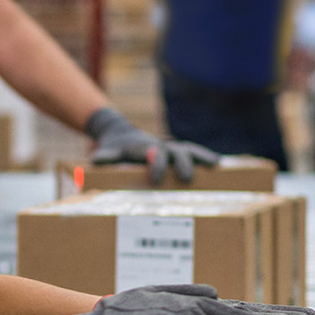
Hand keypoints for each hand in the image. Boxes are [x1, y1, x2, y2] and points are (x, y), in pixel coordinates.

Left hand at [84, 106, 217, 183]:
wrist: (120, 134)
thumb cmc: (114, 147)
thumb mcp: (108, 151)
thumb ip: (105, 156)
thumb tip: (96, 161)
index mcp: (145, 148)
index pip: (154, 155)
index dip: (156, 165)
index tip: (156, 179)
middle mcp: (161, 146)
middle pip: (176, 152)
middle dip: (182, 163)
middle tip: (186, 178)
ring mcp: (171, 148)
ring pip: (189, 150)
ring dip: (201, 157)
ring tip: (215, 166)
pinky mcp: (177, 152)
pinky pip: (194, 153)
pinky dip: (204, 157)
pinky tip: (218, 165)